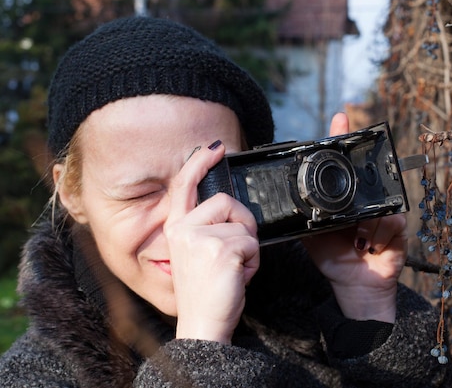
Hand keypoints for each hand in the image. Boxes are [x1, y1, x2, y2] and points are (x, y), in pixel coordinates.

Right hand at [164, 143, 258, 342]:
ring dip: (248, 249)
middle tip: (236, 253)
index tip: (215, 148)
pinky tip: (238, 277)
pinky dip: (253, 262)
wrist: (202, 325)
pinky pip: (252, 244)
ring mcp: (201, 239)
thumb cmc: (205, 291)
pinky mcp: (220, 250)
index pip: (184, 186)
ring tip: (233, 270)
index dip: (199, 163)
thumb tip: (232, 211)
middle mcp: (184, 230)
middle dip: (243, 225)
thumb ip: (209, 229)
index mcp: (176, 229)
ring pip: (244, 227)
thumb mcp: (199, 254)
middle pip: (227, 202)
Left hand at [303, 114, 407, 322]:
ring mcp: (383, 212)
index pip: (344, 166)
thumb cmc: (334, 258)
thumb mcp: (310, 236)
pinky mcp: (397, 228)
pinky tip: (367, 247)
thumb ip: (300, 217)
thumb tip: (282, 202)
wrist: (354, 285)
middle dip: (362, 166)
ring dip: (364, 222)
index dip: (342, 140)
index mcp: (344, 199)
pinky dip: (374, 237)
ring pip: (378, 203)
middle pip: (369, 175)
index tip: (339, 119)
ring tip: (355, 238)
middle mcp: (365, 201)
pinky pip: (389, 223)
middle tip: (353, 158)